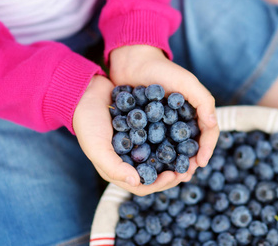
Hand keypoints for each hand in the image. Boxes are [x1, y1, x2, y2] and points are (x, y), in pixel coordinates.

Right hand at [73, 75, 182, 195]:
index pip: (144, 185)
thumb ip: (114, 167)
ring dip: (177, 157)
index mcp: (119, 168)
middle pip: (157, 173)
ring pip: (162, 156)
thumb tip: (137, 182)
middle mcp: (131, 159)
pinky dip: (173, 138)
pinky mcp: (144, 128)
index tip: (175, 175)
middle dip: (174, 172)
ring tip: (192, 153)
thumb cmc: (87, 122)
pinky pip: (161, 136)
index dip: (161, 184)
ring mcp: (138, 143)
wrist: (86, 92)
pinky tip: (184, 133)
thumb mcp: (97, 147)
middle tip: (192, 167)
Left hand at [109, 45, 219, 187]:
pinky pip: (153, 145)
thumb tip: (214, 125)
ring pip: (173, 149)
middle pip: (190, 146)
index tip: (200, 163)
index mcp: (195, 111)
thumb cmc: (162, 70)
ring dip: (174, 163)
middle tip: (185, 175)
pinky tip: (151, 166)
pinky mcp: (146, 127)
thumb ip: (204, 102)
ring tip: (171, 175)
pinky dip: (154, 157)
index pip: (207, 134)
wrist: (132, 61)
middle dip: (190, 162)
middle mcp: (181, 120)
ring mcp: (163, 125)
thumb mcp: (188, 82)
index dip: (206, 149)